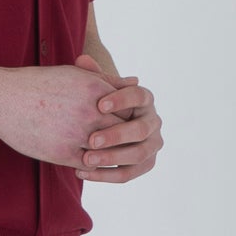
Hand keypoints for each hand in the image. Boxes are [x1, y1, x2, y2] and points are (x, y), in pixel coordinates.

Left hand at [72, 52, 162, 184]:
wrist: (105, 123)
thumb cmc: (97, 102)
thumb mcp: (94, 87)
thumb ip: (90, 75)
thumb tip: (82, 60)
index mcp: (145, 99)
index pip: (139, 95)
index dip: (121, 100)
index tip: (99, 105)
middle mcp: (154, 121)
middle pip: (141, 130)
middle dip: (116, 135)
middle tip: (91, 140)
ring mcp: (152, 145)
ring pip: (137, 155)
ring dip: (111, 159)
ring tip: (86, 159)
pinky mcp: (145, 164)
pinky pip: (127, 175)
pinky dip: (105, 175)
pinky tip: (81, 172)